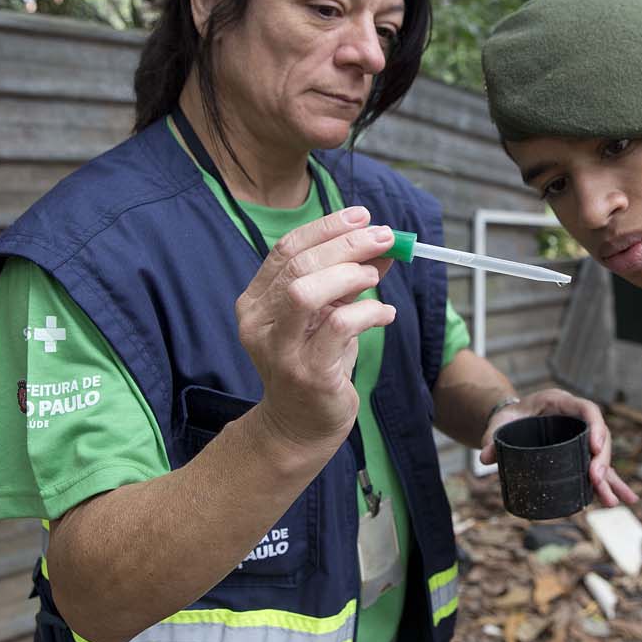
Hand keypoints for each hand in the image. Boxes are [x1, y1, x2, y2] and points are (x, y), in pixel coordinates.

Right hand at [236, 206, 395, 454]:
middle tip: (385, 238)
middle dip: (346, 244)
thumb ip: (349, 280)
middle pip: (298, 265)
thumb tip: (383, 245)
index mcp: (256, 301)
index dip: (326, 227)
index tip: (363, 216)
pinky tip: (385, 314)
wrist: (301, 425)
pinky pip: (339, 327)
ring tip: (376, 277)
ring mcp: (279, 350)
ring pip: (306, 291)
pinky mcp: (306, 373)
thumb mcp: (329, 314)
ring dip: (349, 275)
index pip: (286, 249)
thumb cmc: (315, 363)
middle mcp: (259, 323)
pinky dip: (369, 312)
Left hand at [477, 388, 638, 507]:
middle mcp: (575, 419)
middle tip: (596, 480)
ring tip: (617, 500)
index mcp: (561, 402)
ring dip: (610, 479)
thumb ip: (492, 437)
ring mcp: (579, 437)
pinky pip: (597, 469)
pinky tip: (621, 499)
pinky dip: (609, 484)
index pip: (587, 410)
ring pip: (601, 457)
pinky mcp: (578, 454)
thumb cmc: (508, 417)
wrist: (511, 420)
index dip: (596, 427)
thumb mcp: (500, 423)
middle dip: (602, 460)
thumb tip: (485, 457)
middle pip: (599, 436)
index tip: (595, 448)